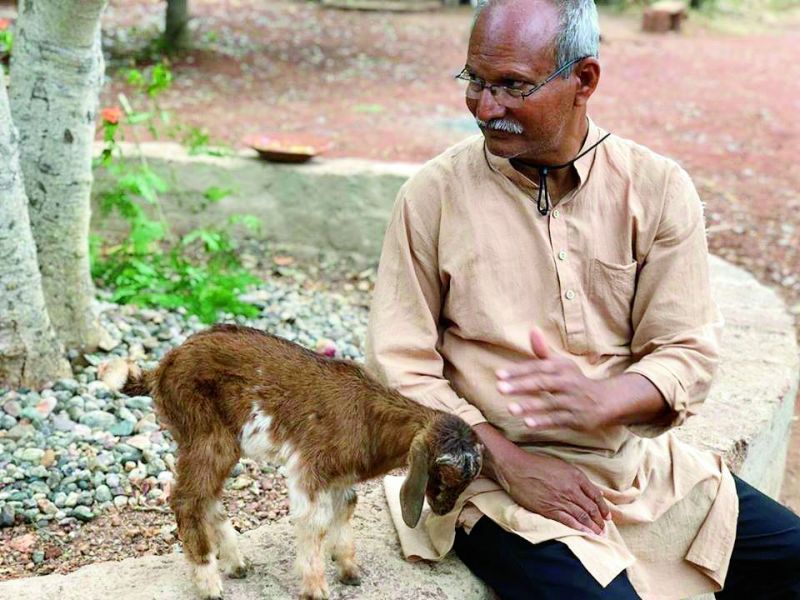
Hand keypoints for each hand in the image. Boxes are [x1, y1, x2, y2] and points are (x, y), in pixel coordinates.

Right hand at [474, 423, 610, 534]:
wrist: (517, 468)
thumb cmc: (537, 464)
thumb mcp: (561, 465)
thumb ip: (576, 478)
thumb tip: (590, 489)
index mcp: (576, 476)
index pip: (595, 495)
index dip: (603, 507)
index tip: (607, 515)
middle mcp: (571, 489)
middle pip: (591, 508)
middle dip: (599, 519)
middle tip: (603, 527)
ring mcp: (560, 500)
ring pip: (582, 516)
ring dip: (592, 526)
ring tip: (598, 533)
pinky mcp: (549, 509)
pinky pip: (568, 520)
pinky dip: (578, 527)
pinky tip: (585, 533)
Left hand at [496, 328, 612, 430]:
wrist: (605, 401)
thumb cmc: (575, 380)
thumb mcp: (562, 364)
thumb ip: (543, 351)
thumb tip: (532, 329)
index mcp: (562, 367)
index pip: (538, 367)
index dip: (518, 371)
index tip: (498, 375)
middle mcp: (569, 382)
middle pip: (542, 383)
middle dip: (521, 386)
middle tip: (500, 388)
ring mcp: (573, 401)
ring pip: (549, 403)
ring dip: (530, 406)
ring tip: (510, 408)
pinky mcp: (576, 419)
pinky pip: (558, 420)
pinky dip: (543, 422)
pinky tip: (527, 423)